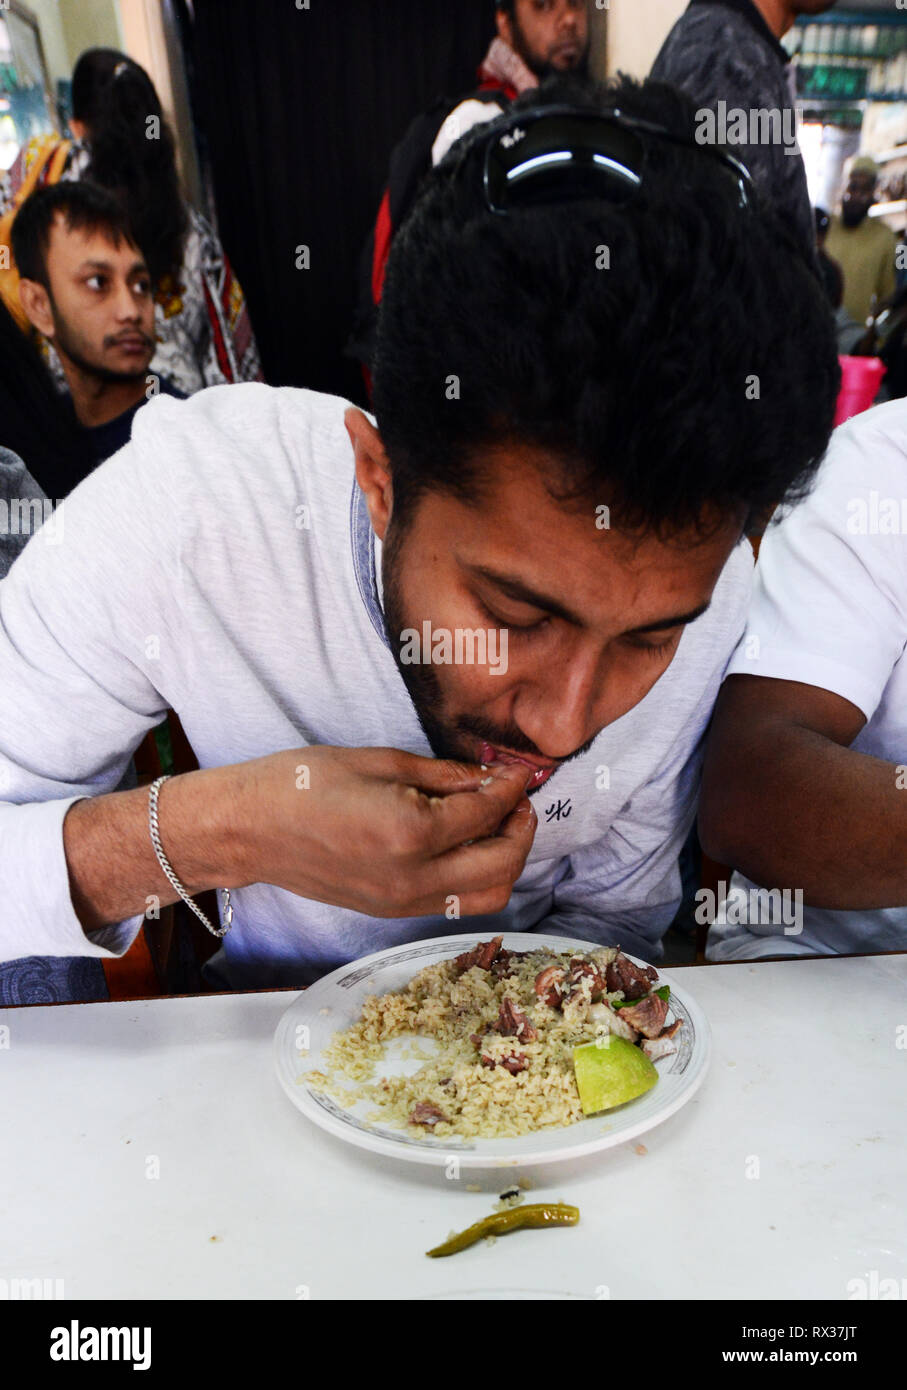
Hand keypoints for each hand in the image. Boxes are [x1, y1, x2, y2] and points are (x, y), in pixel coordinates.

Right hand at [225, 746, 536, 917]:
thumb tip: (492, 777)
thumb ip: (446, 774)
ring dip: (505, 860)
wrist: (248, 828)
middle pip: (502, 865)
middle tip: (518, 798)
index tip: (520, 771)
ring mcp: (402, 902)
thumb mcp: (380, 761)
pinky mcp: (391, 911)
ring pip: (487, 896)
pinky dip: (476, 876)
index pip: (487, 814)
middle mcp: (412, 877)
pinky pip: (455, 903)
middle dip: (521, 829)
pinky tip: (467, 844)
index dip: (511, 788)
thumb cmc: (301, 784)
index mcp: (410, 832)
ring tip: (498, 823)